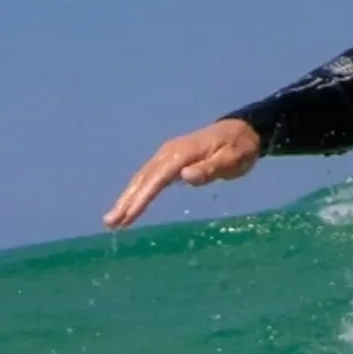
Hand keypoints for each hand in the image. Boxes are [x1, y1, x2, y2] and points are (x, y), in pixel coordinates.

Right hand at [105, 118, 263, 228]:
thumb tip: (184, 176)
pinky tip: (129, 206)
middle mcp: (169, 152)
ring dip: (127, 198)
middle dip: (126, 201)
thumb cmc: (240, 148)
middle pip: (143, 179)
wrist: (243, 131)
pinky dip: (137, 192)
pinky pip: (149, 177)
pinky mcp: (170, 160)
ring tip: (113, 220)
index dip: (143, 197)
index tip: (129, 215)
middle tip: (110, 222)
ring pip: (142, 178)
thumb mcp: (232, 160)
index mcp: (183, 153)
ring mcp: (168, 155)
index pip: (158, 178)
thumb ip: (210, 169)